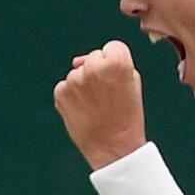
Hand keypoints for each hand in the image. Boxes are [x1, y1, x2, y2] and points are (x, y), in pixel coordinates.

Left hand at [53, 40, 146, 169]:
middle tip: (107, 95)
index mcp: (117, 62)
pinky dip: (72, 96)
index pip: (113, 47)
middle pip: (94, 57)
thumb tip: (78, 60)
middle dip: (98, 71)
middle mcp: (93, 67)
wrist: (113, 148)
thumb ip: (114, 62)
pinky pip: (65, 86)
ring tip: (96, 105)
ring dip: (84, 84)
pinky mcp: (60, 93)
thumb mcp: (133, 83)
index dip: (116, 63)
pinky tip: (83, 110)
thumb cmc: (127, 116)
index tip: (118, 79)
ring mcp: (74, 80)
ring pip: (78, 72)